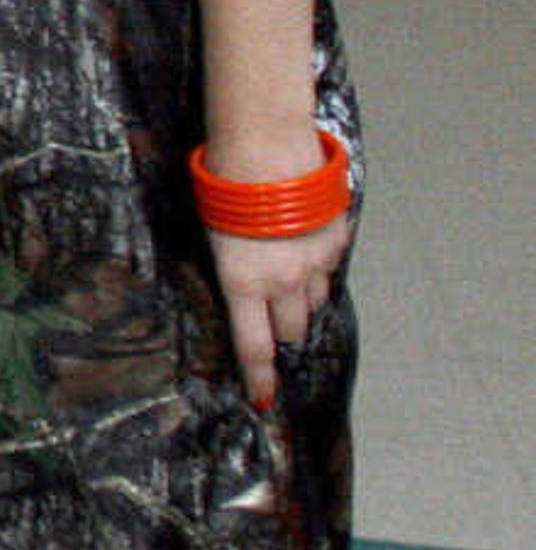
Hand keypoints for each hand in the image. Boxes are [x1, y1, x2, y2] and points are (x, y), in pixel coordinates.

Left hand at [202, 141, 351, 408]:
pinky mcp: (335, 239)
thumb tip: (244, 293)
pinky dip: (316, 266)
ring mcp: (315, 261)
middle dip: (282, 330)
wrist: (264, 148)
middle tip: (271, 314)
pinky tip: (301, 245)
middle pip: (291, 330)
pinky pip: (328, 268)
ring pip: (313, 301)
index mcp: (243, 283)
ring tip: (283, 272)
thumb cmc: (223, 189)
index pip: (254, 347)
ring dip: (299, 298)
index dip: (259, 378)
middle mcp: (283, 280)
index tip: (262, 401)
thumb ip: (233, 273)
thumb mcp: (213, 238)